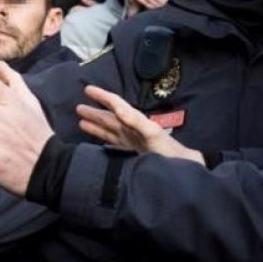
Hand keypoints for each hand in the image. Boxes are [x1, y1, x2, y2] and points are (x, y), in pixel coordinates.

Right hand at [75, 86, 204, 164]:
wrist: (184, 172)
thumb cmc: (171, 152)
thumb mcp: (153, 134)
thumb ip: (137, 121)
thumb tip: (119, 110)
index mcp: (137, 123)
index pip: (118, 106)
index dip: (103, 97)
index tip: (88, 89)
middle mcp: (133, 131)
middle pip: (111, 118)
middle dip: (96, 112)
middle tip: (78, 106)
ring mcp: (133, 142)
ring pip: (110, 130)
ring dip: (96, 125)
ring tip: (80, 121)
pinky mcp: (133, 155)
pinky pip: (114, 144)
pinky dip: (103, 140)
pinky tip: (95, 141)